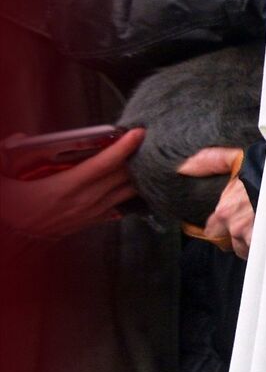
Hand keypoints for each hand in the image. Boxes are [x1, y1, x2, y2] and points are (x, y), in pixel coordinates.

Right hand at [0, 128, 142, 239]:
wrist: (13, 239)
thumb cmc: (12, 207)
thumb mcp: (3, 181)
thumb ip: (4, 156)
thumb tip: (18, 138)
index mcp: (66, 187)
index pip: (104, 164)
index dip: (124, 148)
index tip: (139, 133)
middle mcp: (85, 200)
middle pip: (123, 175)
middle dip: (137, 156)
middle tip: (145, 139)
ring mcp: (92, 213)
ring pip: (127, 192)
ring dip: (138, 175)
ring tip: (144, 158)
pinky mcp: (92, 221)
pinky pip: (120, 206)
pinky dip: (130, 193)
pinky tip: (133, 181)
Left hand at [178, 147, 254, 257]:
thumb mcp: (235, 158)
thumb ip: (210, 162)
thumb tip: (185, 166)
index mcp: (225, 210)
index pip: (212, 231)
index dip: (220, 227)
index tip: (227, 223)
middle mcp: (236, 227)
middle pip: (229, 244)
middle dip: (235, 238)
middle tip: (246, 228)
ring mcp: (254, 236)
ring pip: (247, 249)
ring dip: (251, 243)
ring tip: (260, 233)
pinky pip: (263, 252)